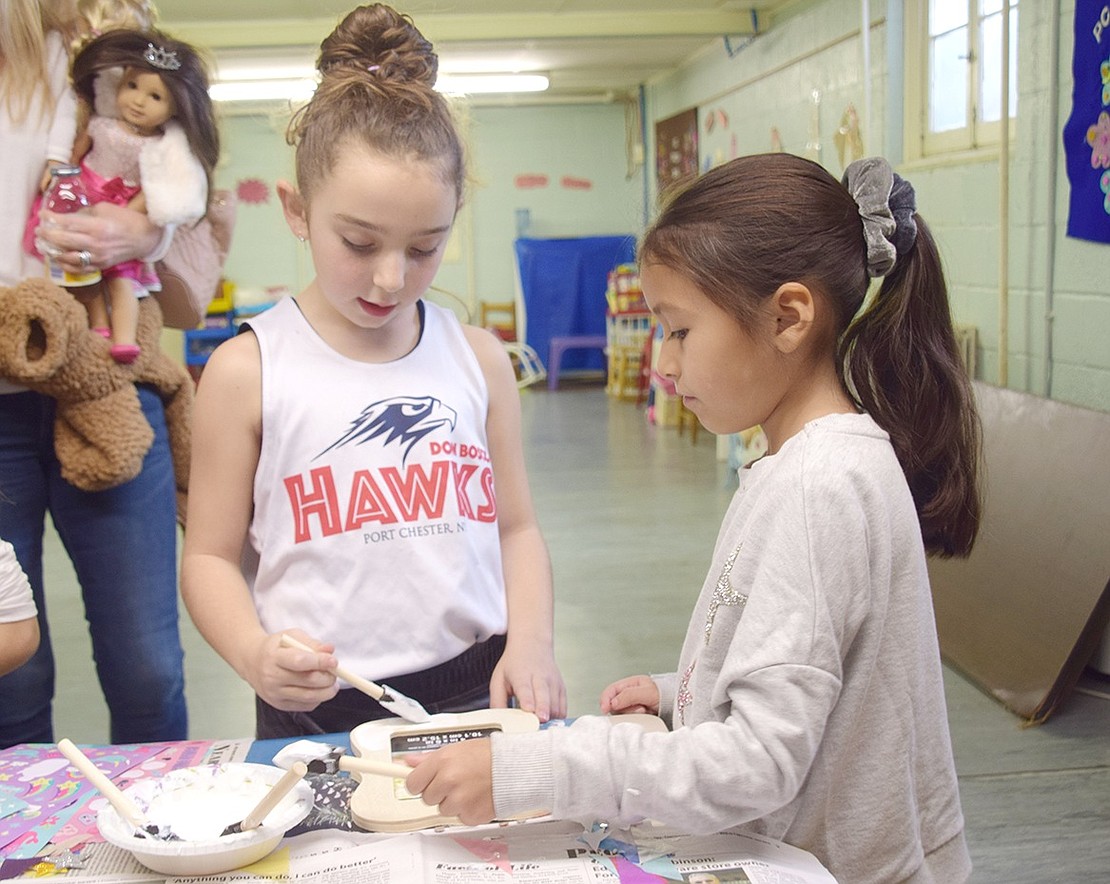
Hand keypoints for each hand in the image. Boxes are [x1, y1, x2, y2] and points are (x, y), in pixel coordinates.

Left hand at [36, 202, 161, 272]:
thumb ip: (85, 213)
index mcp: (97, 227)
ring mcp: (98, 257)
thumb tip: (69, 217)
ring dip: (53, 252)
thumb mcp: (105, 209)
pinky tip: (59, 259)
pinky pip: (79, 269)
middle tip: (39, 230)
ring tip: (45, 246)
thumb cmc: (126, 220)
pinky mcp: (101, 266)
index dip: (51, 218)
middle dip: (47, 235)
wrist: (145, 238)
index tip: (42, 214)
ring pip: (68, 258)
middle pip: (63, 241)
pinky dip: (66, 265)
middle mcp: (96, 244)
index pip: (66, 223)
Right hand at [248, 631, 339, 711]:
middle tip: (335, 671)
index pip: (300, 661)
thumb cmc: (276, 648)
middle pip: (307, 681)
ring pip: (308, 696)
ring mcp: (274, 694)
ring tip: (332, 683)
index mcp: (274, 657)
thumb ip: (311, 643)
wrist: (253, 662)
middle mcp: (272, 677)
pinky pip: (305, 706)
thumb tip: (329, 650)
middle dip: (327, 677)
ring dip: (327, 691)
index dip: (320, 662)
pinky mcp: (279, 705)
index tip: (333, 661)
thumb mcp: (291, 636)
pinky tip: (319, 690)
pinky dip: (318, 699)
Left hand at [405, 738, 494, 825]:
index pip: (413, 783)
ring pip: (442, 809)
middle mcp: (448, 781)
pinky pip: (459, 817)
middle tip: (454, 782)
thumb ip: (429, 758)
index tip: (423, 782)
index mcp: (442, 762)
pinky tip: (477, 797)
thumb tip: (409, 762)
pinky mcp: (470, 816)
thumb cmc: (488, 755)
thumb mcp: (456, 748)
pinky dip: (467, 811)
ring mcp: (459, 800)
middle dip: (438, 791)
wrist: (514, 768)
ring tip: (469, 787)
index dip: (419, 783)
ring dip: (453, 802)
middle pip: (426, 798)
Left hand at [489, 640, 566, 721]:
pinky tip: (548, 720)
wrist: (533, 645)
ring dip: (549, 717)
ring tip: (540, 725)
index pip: (525, 688)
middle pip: (543, 695)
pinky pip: (563, 707)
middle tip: (540, 721)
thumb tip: (499, 722)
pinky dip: (557, 717)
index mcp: (521, 674)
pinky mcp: (561, 688)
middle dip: (543, 709)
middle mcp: (540, 677)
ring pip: (555, 703)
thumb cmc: (514, 665)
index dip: (527, 700)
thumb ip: (497, 701)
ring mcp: (553, 682)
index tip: (528, 709)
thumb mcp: (499, 679)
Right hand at [599, 675, 659, 714]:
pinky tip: (645, 716)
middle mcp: (627, 695)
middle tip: (640, 709)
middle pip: (614, 705)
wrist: (676, 705)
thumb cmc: (663, 695)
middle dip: (625, 709)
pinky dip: (635, 719)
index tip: (605, 709)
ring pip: (621, 714)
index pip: (610, 691)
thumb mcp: (646, 692)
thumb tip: (612, 703)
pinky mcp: (635, 716)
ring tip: (645, 711)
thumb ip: (629, 695)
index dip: (605, 700)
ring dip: (632, 714)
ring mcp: (631, 706)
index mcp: (628, 684)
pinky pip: (628, 720)